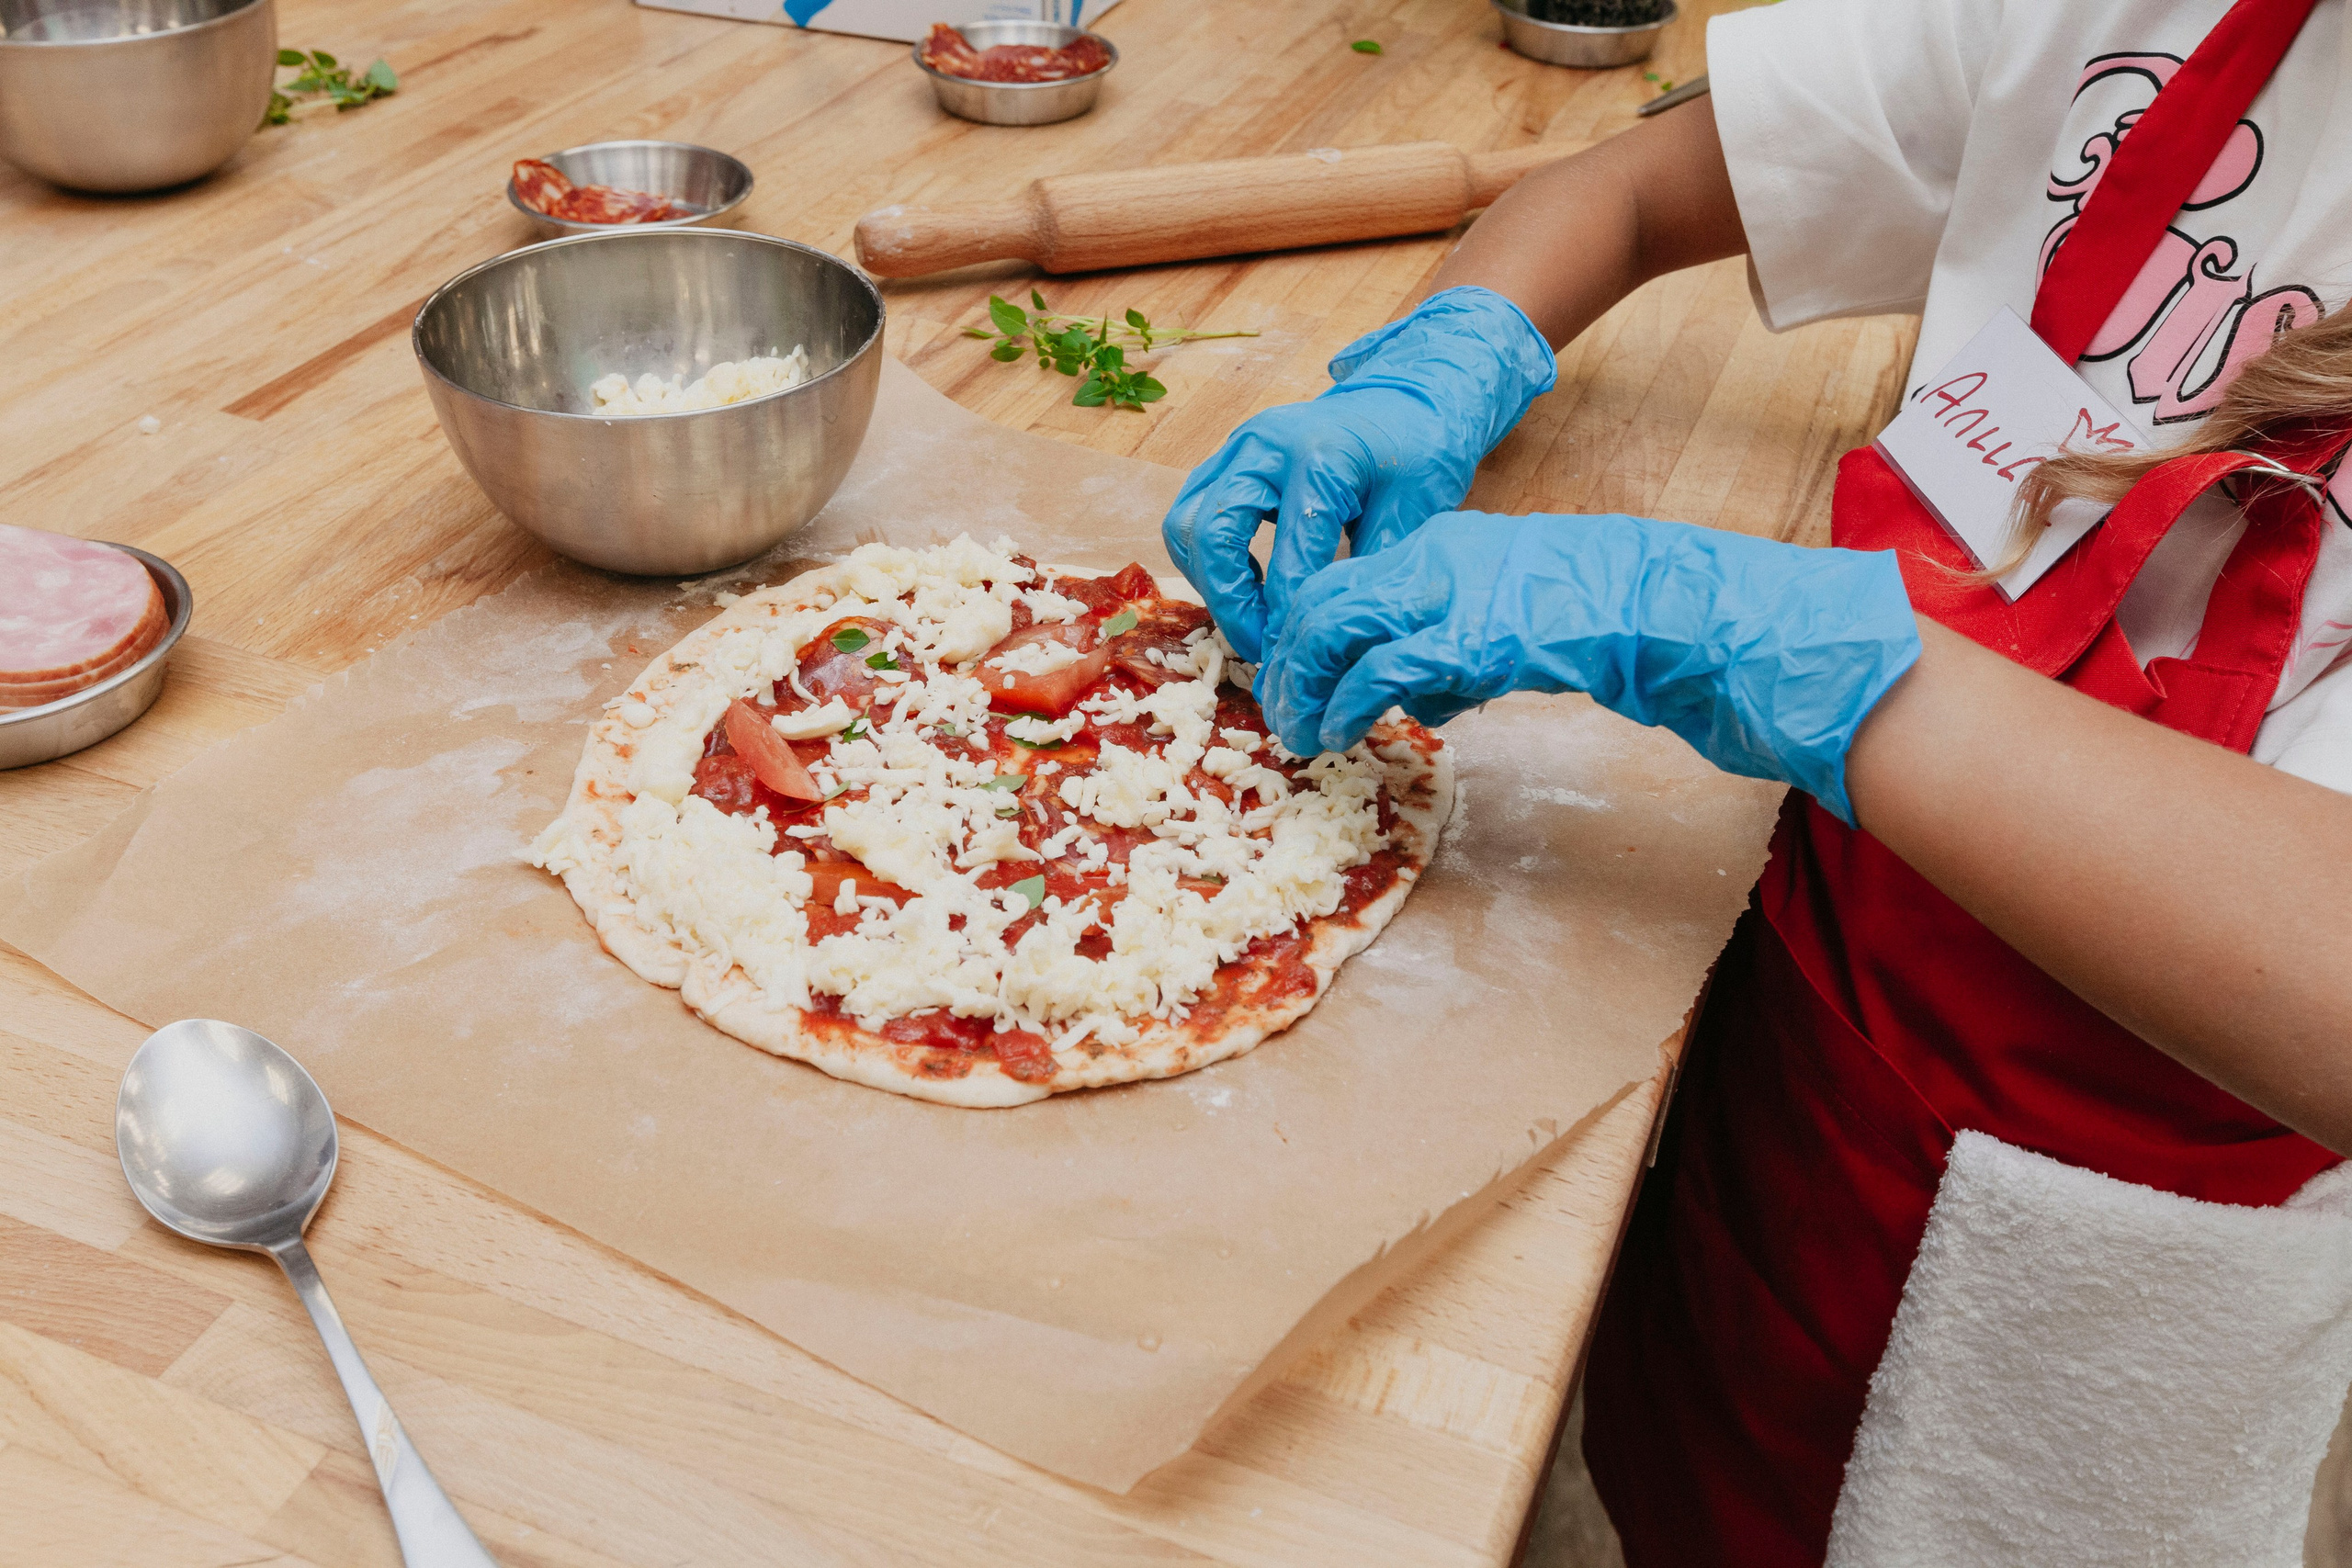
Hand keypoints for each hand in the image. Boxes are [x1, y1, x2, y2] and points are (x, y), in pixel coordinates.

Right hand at [1160, 287, 1556, 660]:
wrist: (1412, 394)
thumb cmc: (1420, 452)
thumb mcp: (1416, 513)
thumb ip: (1370, 571)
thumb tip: (1337, 640)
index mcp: (1320, 458)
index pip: (1290, 558)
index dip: (1289, 619)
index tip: (1297, 663)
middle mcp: (1265, 444)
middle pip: (1211, 534)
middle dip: (1230, 603)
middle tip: (1259, 649)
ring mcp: (1239, 445)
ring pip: (1188, 524)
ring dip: (1211, 582)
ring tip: (1252, 622)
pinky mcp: (1229, 456)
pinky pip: (1195, 514)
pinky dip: (1210, 558)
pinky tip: (1250, 587)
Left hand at [1256, 511, 1921, 823]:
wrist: (1654, 602)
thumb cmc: (1584, 614)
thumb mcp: (1500, 617)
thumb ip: (1444, 649)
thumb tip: (1405, 702)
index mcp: (1431, 545)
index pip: (1334, 579)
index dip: (1295, 631)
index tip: (1284, 677)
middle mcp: (1427, 557)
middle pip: (1317, 599)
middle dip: (1284, 661)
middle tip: (1278, 715)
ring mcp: (1448, 593)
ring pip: (1333, 627)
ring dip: (1304, 686)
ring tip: (1299, 733)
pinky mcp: (1472, 635)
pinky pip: (1383, 668)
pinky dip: (1350, 702)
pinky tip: (1344, 731)